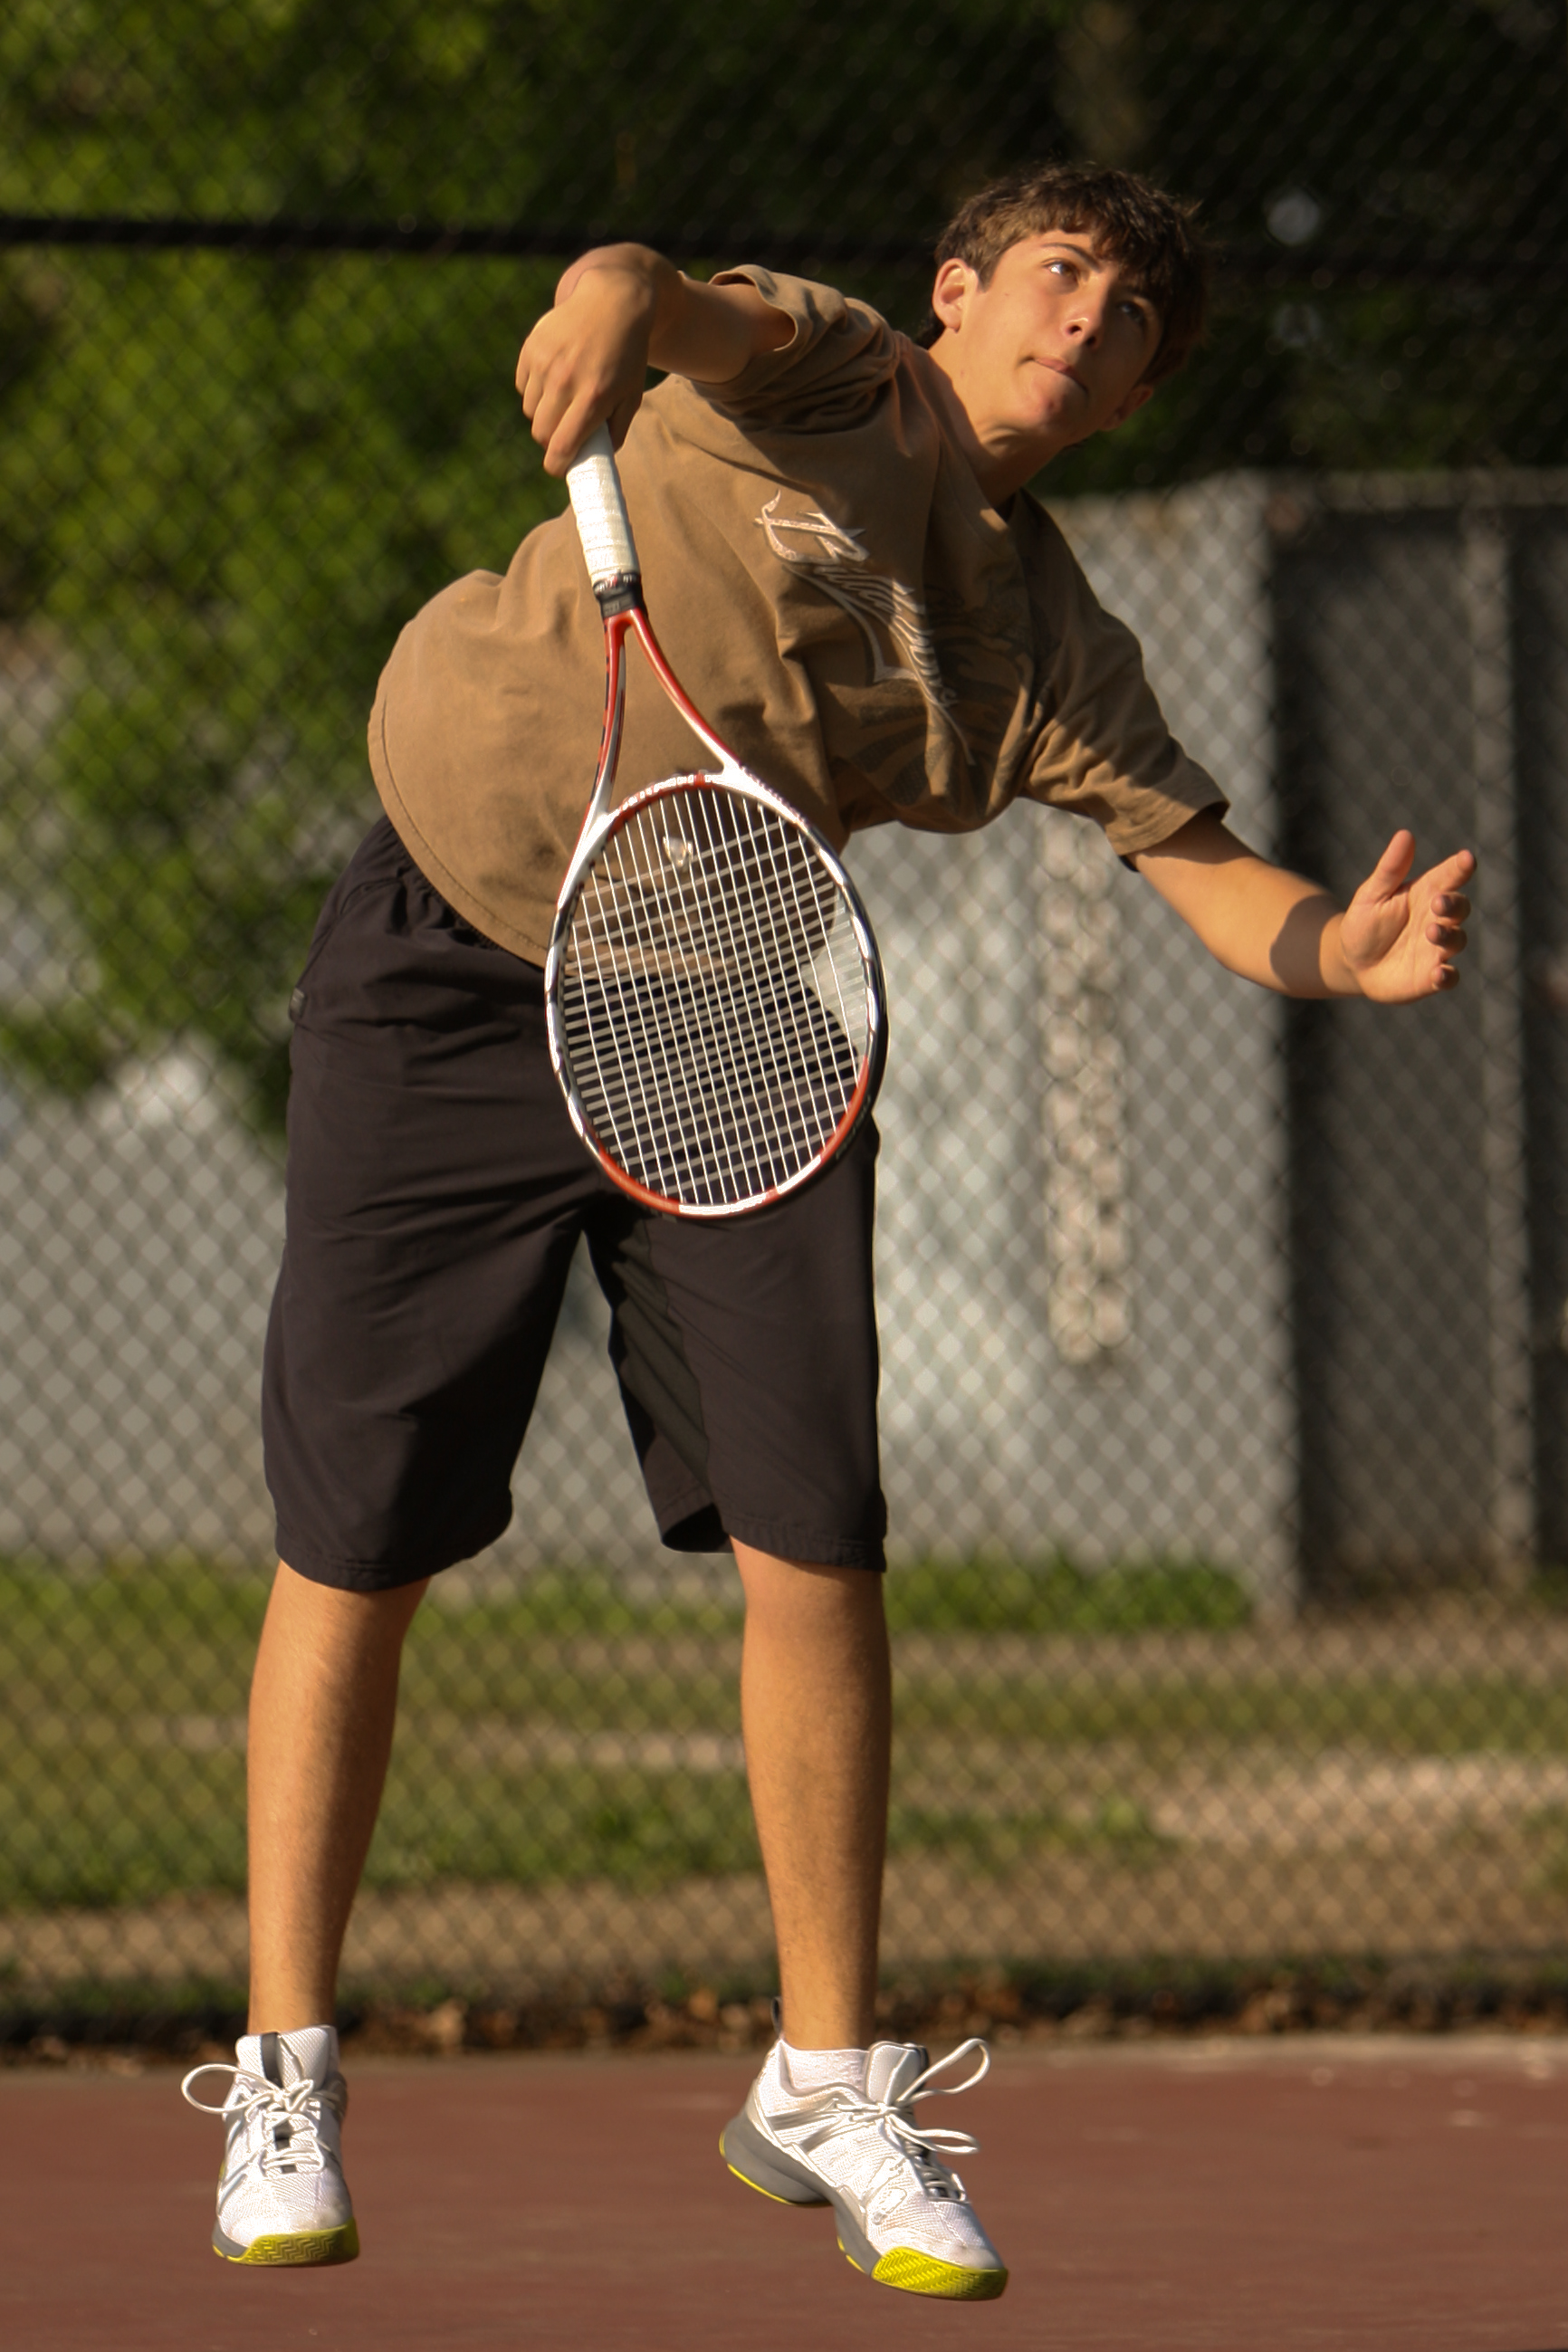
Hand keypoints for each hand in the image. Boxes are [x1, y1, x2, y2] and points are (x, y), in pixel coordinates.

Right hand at [515, 249, 670, 475]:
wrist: (612, 301)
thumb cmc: (626, 355)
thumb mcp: (632, 394)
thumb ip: (616, 430)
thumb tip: (596, 460)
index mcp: (593, 397)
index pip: (561, 445)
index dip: (557, 464)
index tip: (559, 467)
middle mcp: (565, 381)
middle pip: (541, 432)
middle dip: (551, 440)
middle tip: (564, 434)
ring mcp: (545, 363)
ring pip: (530, 411)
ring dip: (543, 415)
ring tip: (563, 402)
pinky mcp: (531, 348)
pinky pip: (524, 387)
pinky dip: (535, 391)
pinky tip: (554, 379)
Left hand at [1337, 830, 1474, 1001]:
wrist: (1352, 963)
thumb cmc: (1364, 923)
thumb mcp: (1372, 894)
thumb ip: (1390, 868)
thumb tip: (1405, 834)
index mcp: (1426, 893)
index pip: (1449, 877)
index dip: (1460, 868)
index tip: (1467, 858)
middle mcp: (1437, 919)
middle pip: (1459, 908)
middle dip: (1454, 904)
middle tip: (1438, 902)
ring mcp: (1437, 949)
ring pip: (1457, 940)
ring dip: (1448, 937)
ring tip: (1431, 931)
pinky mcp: (1431, 976)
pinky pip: (1449, 978)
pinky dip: (1447, 976)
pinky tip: (1438, 973)